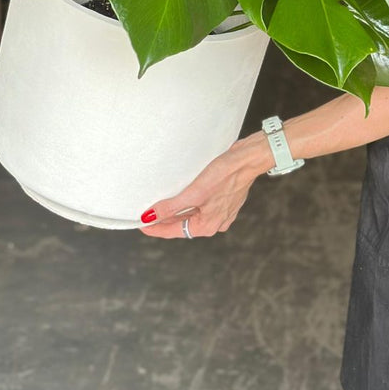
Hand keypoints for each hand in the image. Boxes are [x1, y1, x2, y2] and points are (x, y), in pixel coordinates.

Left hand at [139, 134, 268, 239]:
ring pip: (191, 215)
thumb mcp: (194, 192)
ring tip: (159, 204)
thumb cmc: (226, 174)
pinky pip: (200, 206)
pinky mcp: (222, 199)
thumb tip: (149, 217)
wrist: (248, 158)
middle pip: (182, 224)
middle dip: (164, 220)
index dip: (155, 228)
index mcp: (207, 226)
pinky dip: (188, 203)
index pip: (173, 231)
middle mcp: (214, 223)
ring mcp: (220, 212)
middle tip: (145, 213)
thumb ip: (171, 207)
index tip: (140, 224)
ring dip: (176, 211)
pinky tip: (180, 195)